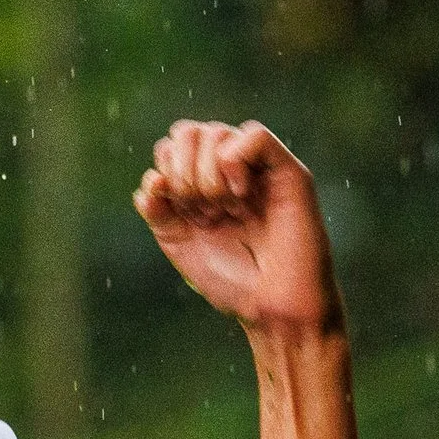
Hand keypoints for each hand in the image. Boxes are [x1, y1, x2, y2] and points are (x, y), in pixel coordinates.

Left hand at [133, 120, 341, 336]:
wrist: (272, 307)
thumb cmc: (233, 281)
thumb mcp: (181, 244)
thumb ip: (159, 211)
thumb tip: (151, 180)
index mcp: (203, 183)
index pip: (170, 146)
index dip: (166, 173)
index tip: (181, 213)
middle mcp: (230, 170)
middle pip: (189, 132)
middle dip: (183, 173)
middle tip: (203, 213)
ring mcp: (258, 168)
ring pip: (217, 131)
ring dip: (207, 175)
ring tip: (225, 210)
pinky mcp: (287, 171)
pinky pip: (254, 135)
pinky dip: (235, 162)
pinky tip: (240, 195)